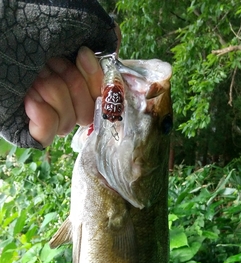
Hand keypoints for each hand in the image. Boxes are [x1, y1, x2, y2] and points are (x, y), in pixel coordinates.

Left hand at [24, 25, 120, 147]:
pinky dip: (42, 118)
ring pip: (67, 121)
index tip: (81, 53)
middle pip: (86, 113)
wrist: (3, 41)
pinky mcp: (29, 131)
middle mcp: (64, 105)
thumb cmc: (29, 36)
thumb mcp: (65, 35)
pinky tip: (30, 100)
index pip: (100, 98)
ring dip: (50, 91)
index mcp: (76, 85)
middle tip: (49, 63)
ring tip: (33, 75)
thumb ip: (94, 40)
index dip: (94, 79)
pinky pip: (45, 136)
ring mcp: (48, 119)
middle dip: (70, 84)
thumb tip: (116, 41)